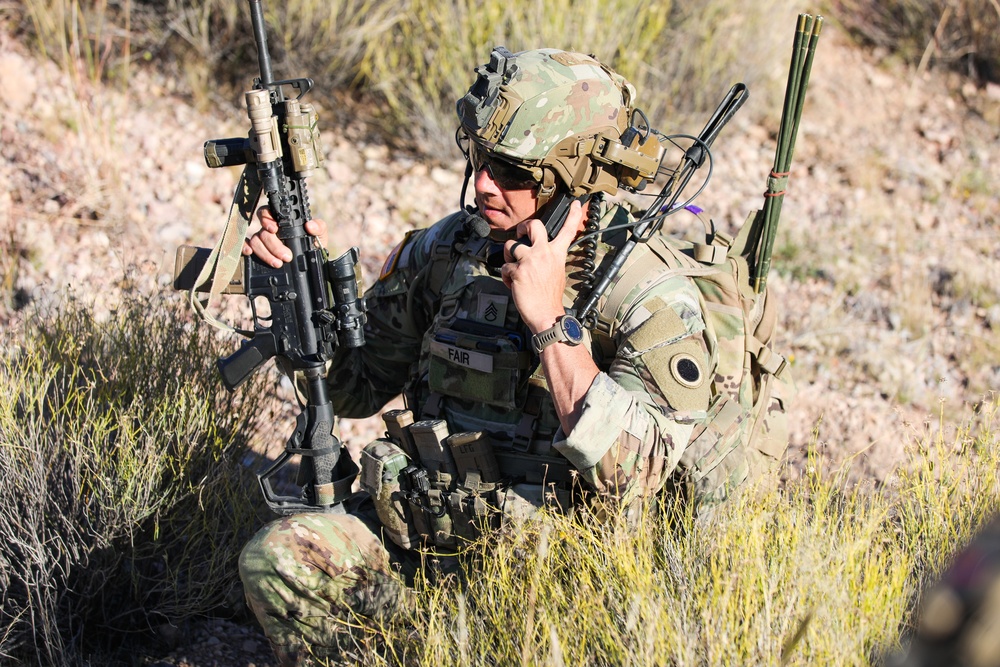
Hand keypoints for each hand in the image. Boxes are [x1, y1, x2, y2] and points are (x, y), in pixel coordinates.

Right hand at [243, 207, 328, 267]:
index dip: (267, 219)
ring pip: (255, 240)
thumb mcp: (320, 235)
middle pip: (263, 231)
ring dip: (265, 253)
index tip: (275, 229)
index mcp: (282, 221)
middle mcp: (270, 229)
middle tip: (286, 256)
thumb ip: (318, 227)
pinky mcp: (258, 251)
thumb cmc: (313, 244)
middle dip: (273, 245)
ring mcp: (262, 240)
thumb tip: (310, 225)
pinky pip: (246, 246)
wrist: (311, 262)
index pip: (267, 212)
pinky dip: (245, 248)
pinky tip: (249, 253)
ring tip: (278, 263)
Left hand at [500, 199, 586, 332]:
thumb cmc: (549, 297)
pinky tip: (512, 284)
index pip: (567, 231)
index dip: (573, 216)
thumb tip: (535, 253)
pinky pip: (504, 267)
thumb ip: (548, 258)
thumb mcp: (556, 272)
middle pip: (533, 225)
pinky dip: (505, 276)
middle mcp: (544, 253)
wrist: (546, 314)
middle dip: (523, 227)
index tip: (577, 204)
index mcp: (556, 254)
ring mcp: (530, 261)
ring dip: (508, 256)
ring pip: (511, 246)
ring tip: (514, 268)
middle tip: (521, 234)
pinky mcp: (517, 271)